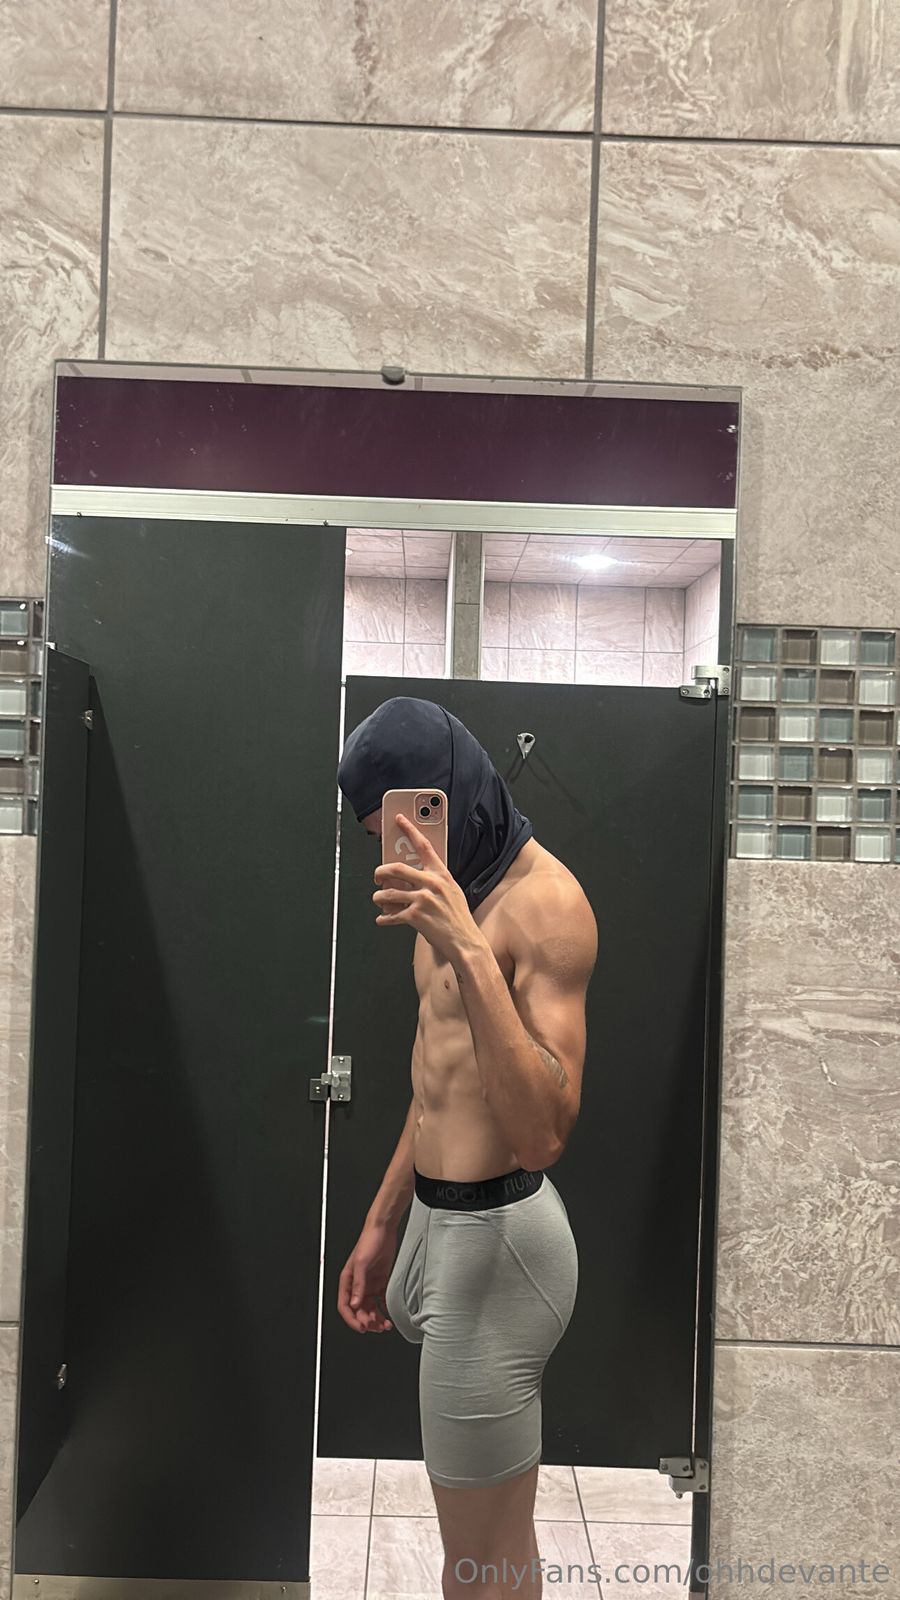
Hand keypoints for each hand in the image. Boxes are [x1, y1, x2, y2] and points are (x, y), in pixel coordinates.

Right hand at [337, 1222, 396, 1333]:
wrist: (384, 1230)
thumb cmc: (368, 1241)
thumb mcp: (361, 1263)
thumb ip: (358, 1284)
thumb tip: (354, 1303)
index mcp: (347, 1281)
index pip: (345, 1306)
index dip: (352, 1319)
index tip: (361, 1328)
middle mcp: (357, 1285)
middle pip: (359, 1310)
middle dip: (367, 1321)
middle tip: (377, 1327)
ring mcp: (369, 1284)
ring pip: (370, 1308)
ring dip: (376, 1318)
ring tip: (385, 1325)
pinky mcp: (381, 1282)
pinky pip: (381, 1301)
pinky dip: (385, 1310)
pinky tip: (390, 1315)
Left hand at [373, 813, 485, 964]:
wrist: (465, 942)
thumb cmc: (458, 918)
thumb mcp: (452, 892)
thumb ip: (434, 881)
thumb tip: (412, 876)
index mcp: (441, 875)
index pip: (424, 846)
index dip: (410, 829)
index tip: (399, 819)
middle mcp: (431, 884)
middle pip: (396, 868)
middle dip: (381, 871)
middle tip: (377, 876)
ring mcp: (423, 900)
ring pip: (388, 893)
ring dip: (379, 897)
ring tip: (379, 900)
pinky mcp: (415, 917)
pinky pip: (390, 915)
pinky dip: (383, 919)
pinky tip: (382, 919)